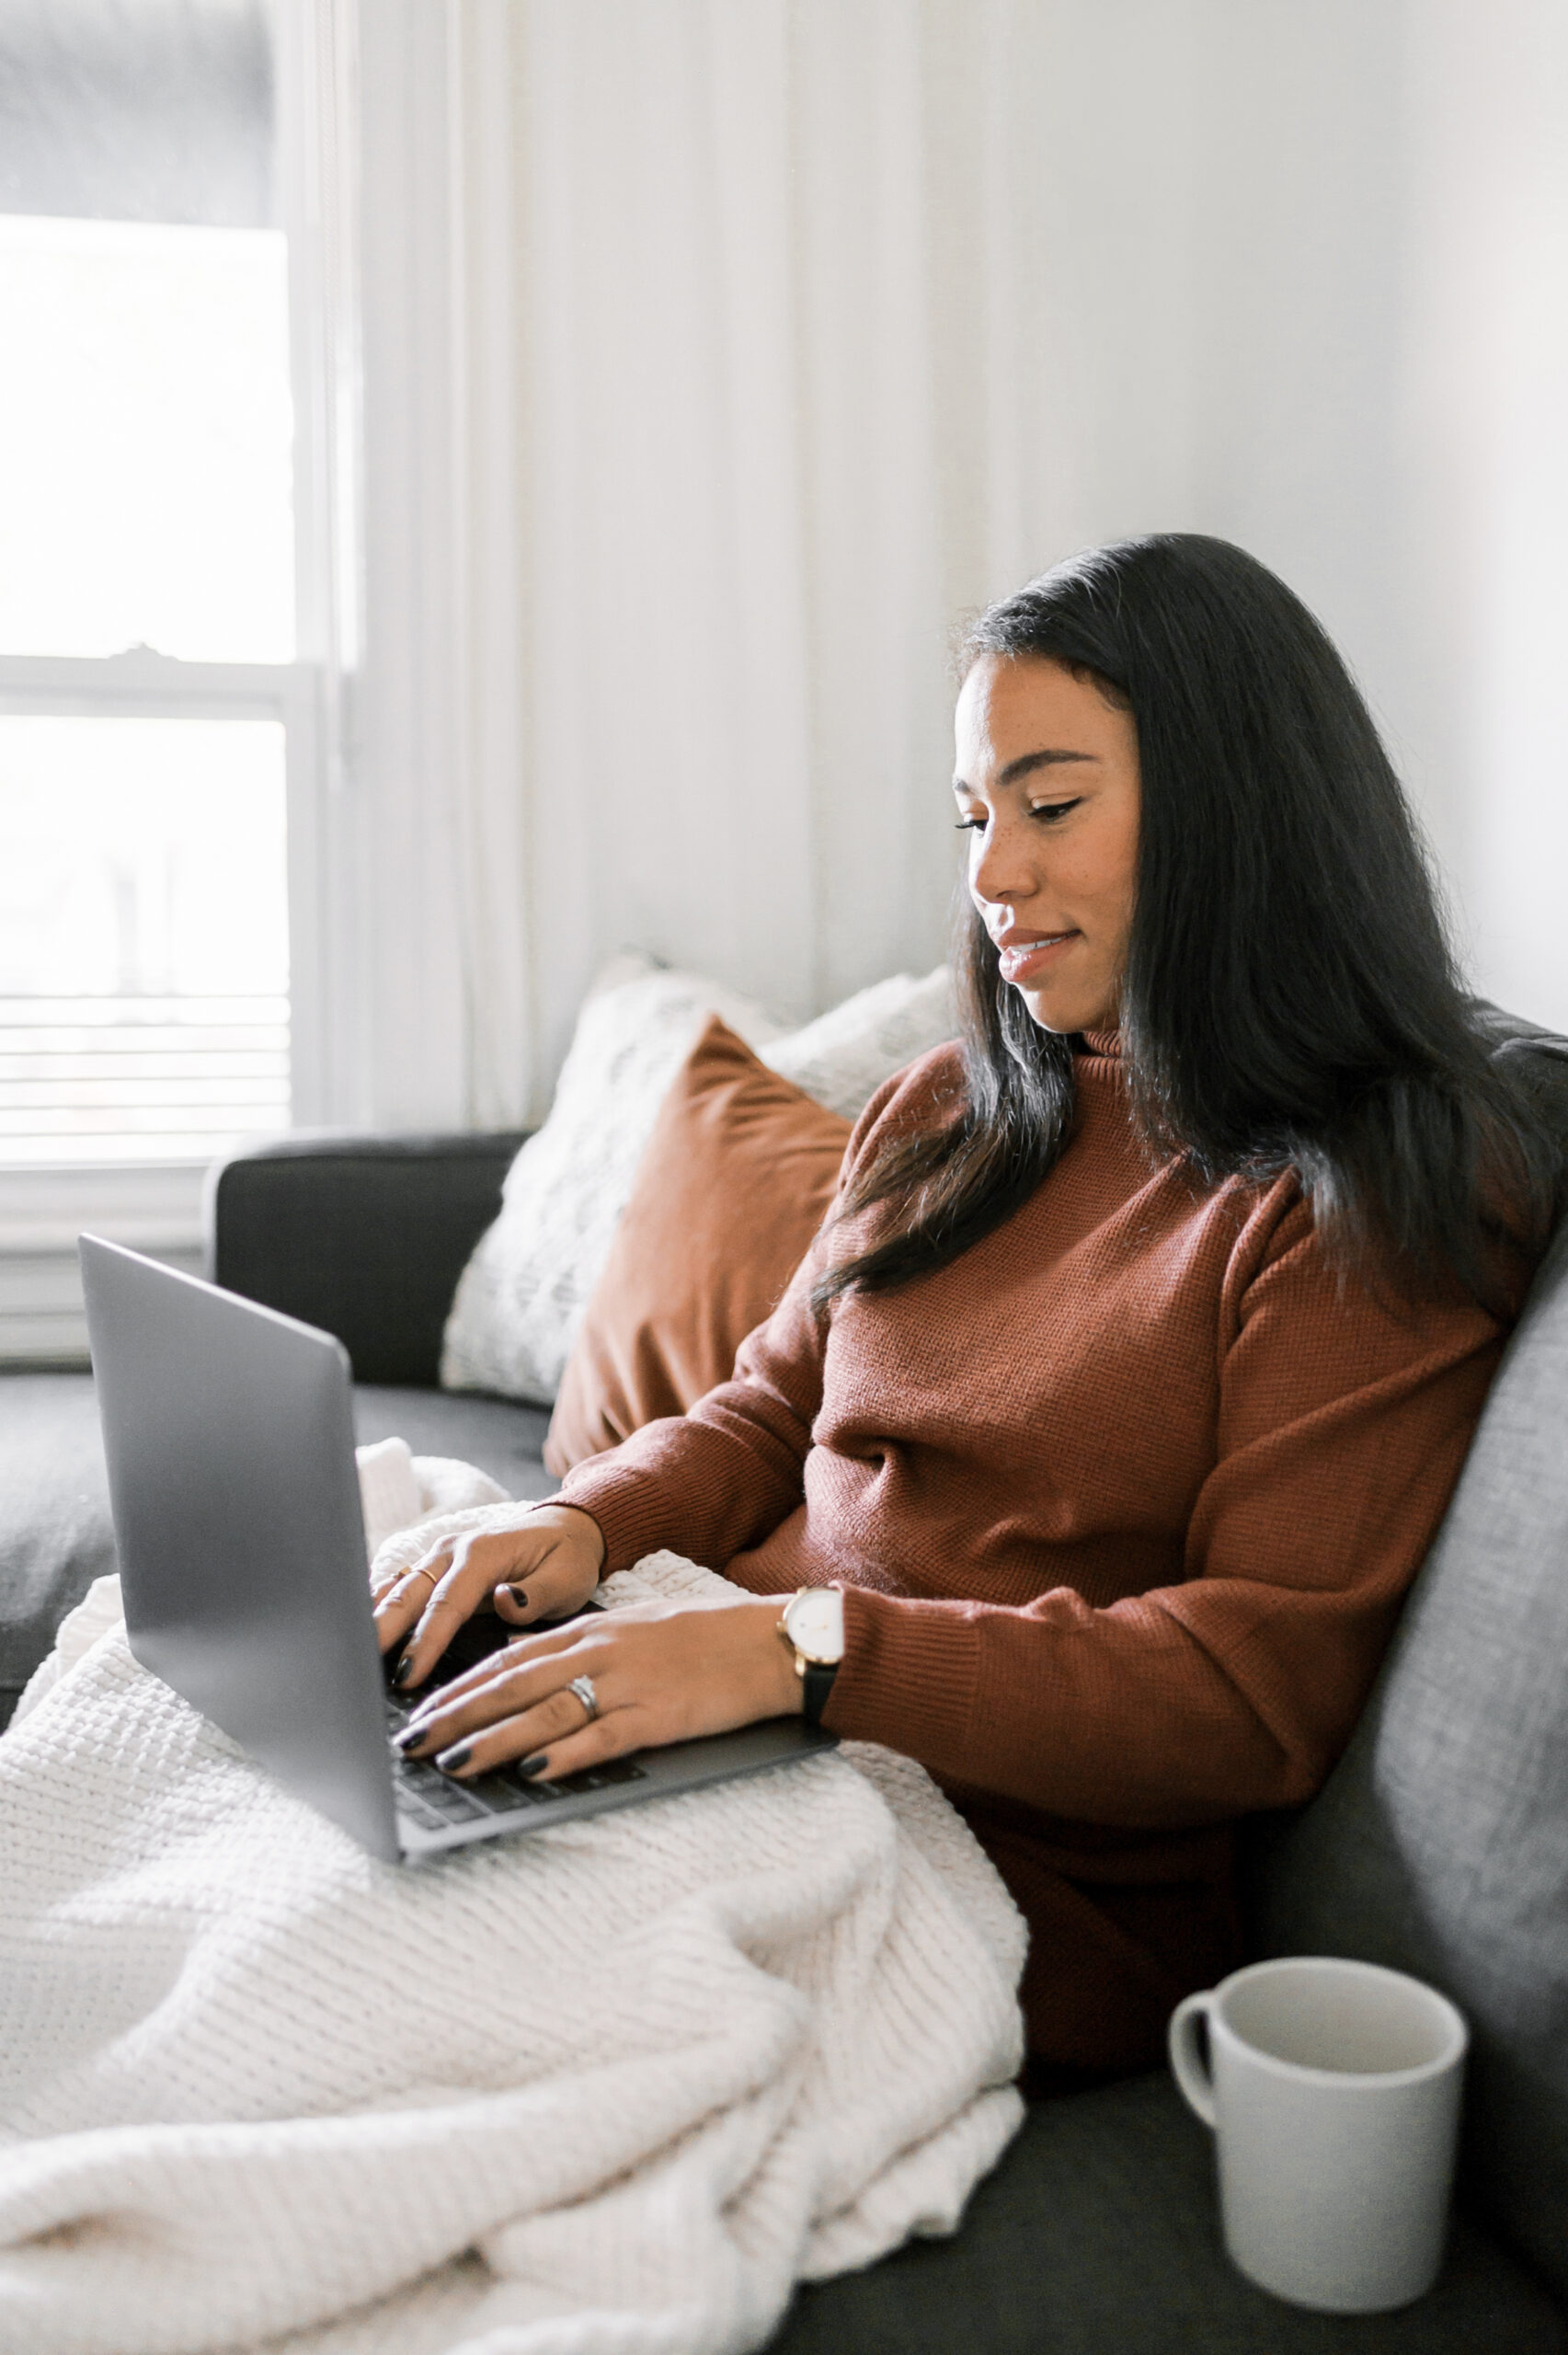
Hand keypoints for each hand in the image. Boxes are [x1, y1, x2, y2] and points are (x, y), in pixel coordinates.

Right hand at [372, 1502, 606, 1692]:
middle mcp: (453, 1549)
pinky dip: (376, 1606)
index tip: (407, 1675)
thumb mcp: (568, 1578)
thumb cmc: (568, 1559)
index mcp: (484, 1553)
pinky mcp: (433, 1565)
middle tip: (356, 1669)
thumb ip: (537, 1593)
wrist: (567, 1529)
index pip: (447, 1602)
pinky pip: (398, 1585)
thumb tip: (504, 1602)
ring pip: (395, 1588)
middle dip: (380, 1631)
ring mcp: (438, 1555)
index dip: (424, 1641)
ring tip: (344, 1653)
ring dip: (370, 1619)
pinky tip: (356, 1631)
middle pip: (408, 1593)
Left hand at [392, 1594, 802, 1782]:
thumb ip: (584, 1651)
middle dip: (455, 1716)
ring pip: (544, 1712)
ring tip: (451, 1764)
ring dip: (492, 1740)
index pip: (508, 1659)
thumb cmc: (702, 1640)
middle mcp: (599, 1652)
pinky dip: (564, 1754)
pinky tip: (534, 1771)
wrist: (767, 1642)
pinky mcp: (657, 1717)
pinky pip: (601, 1737)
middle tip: (411, 1743)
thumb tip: (532, 1676)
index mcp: (591, 1631)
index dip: (458, 1686)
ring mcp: (627, 1684)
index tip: (419, 1711)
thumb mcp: (634, 1631)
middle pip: (511, 1684)